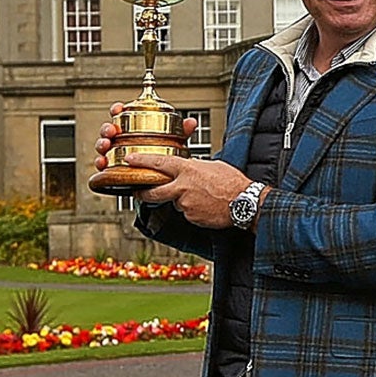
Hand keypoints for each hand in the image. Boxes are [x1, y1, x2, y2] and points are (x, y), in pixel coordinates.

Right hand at [94, 103, 196, 173]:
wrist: (162, 178)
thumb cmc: (164, 155)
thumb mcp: (174, 142)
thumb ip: (181, 131)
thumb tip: (191, 122)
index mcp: (133, 128)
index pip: (121, 114)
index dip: (117, 109)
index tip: (118, 109)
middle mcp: (121, 139)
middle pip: (108, 130)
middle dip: (107, 128)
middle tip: (112, 131)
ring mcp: (116, 153)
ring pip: (103, 146)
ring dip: (101, 144)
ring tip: (106, 145)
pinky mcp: (114, 169)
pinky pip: (103, 165)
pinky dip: (101, 163)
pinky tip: (103, 163)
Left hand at [127, 152, 258, 228]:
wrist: (245, 203)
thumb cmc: (233, 182)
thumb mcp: (212, 166)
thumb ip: (195, 166)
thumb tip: (187, 167)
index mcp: (188, 170)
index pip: (159, 163)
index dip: (142, 161)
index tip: (130, 159)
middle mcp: (183, 186)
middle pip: (154, 191)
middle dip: (143, 192)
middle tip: (139, 192)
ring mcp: (185, 204)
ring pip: (175, 202)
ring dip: (183, 200)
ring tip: (203, 197)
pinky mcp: (191, 217)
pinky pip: (187, 213)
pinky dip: (193, 210)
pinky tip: (207, 206)